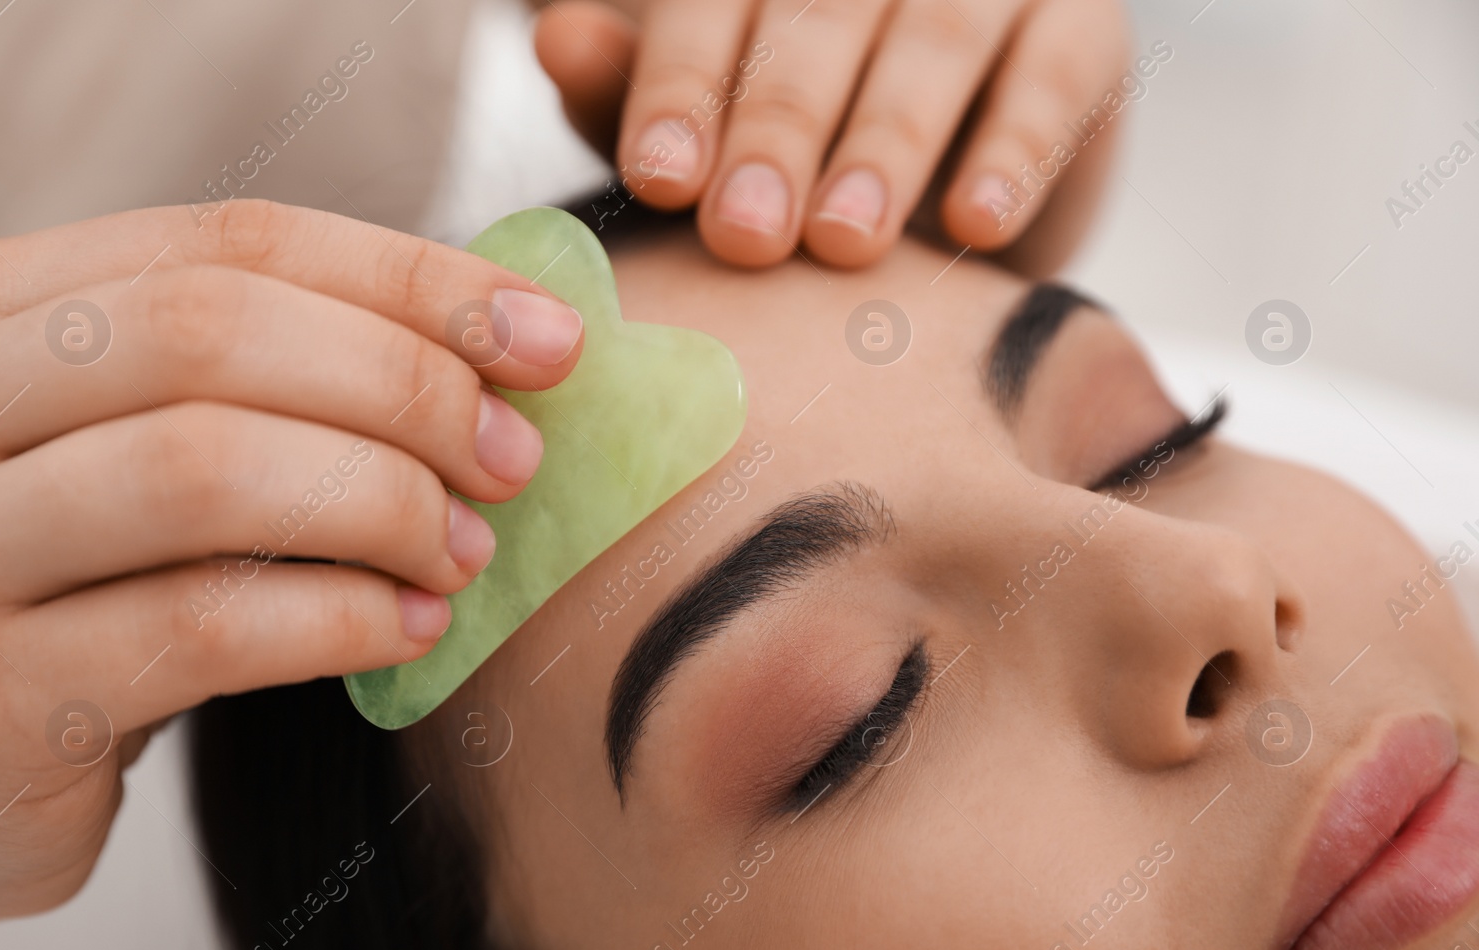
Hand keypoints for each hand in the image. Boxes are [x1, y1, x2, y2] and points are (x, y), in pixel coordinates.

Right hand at [0, 200, 582, 949]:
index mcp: (0, 308)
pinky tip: (411, 629)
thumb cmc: (70, 590)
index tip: (546, 339)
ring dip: (380, 502)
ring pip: (202, 471)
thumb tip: (500, 353)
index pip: (236, 242)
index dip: (414, 281)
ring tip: (464, 550)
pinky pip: (203, 629)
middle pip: (215, 333)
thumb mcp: (136, 450)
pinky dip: (343, 622)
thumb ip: (271, 387)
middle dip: (405, 387)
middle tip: (512, 457)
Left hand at [537, 0, 1130, 268]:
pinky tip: (975, 224)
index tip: (660, 180)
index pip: (714, 1)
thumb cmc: (801, 167)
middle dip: (776, 127)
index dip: (680, 83)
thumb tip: (553, 36)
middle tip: (745, 235)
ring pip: (933, 41)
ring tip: (842, 240)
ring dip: (885, 142)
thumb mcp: (707, 131)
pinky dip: (1015, 151)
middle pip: (818, 17)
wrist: (956, 203)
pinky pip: (1053, 80)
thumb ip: (636, 91)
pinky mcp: (1081, 29)